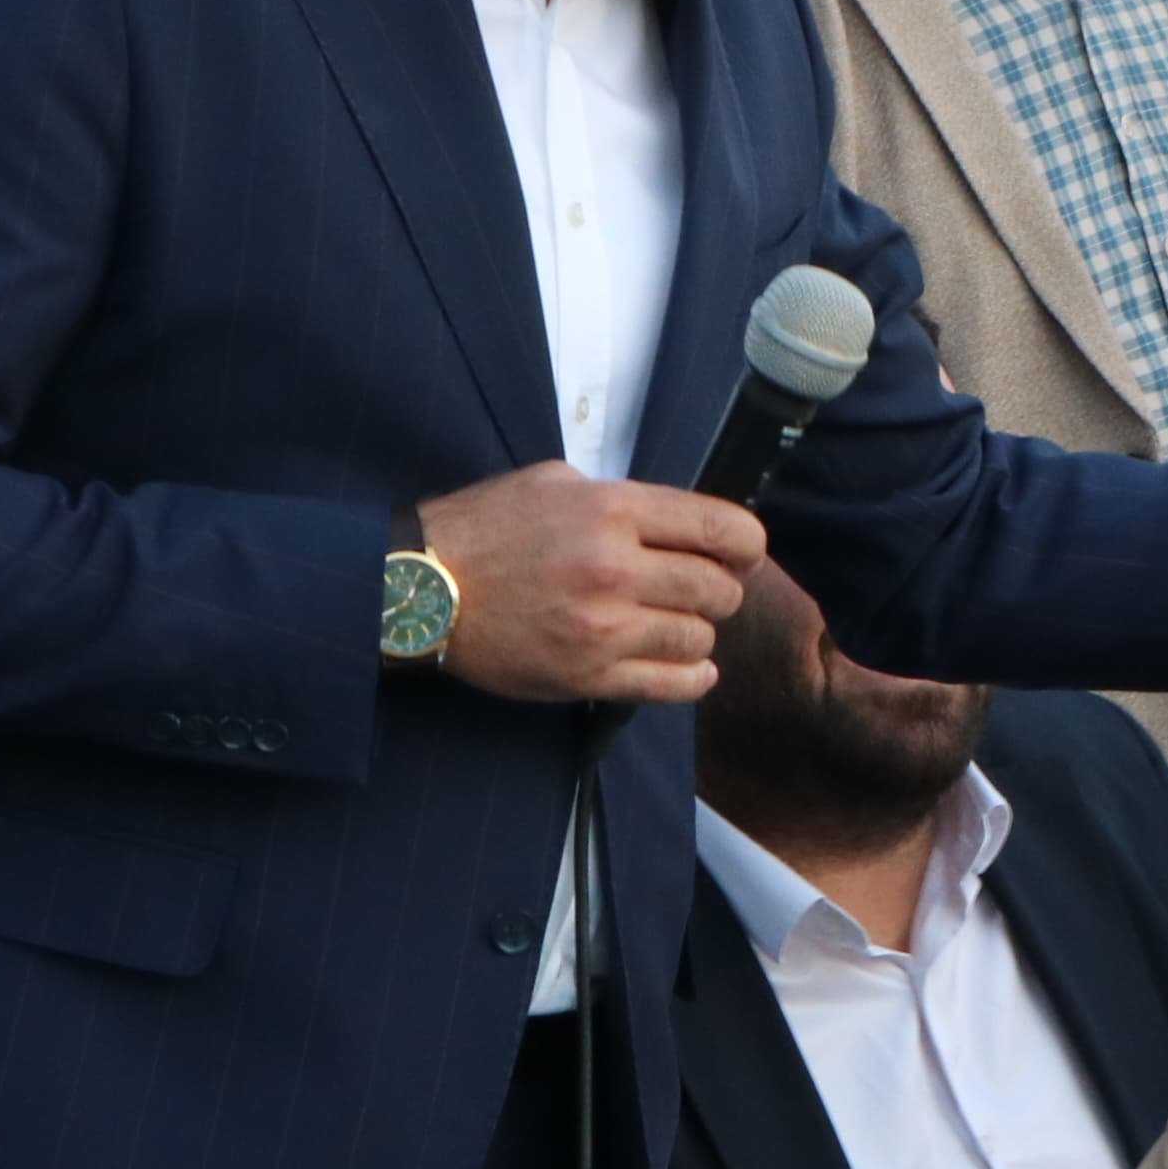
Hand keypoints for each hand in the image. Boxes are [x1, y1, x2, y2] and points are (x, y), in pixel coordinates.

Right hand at [413, 463, 765, 704]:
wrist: (420, 588)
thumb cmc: (483, 530)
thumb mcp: (554, 483)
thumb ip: (620, 497)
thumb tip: (676, 519)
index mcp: (612, 510)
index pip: (721, 528)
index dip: (747, 544)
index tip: (744, 553)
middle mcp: (614, 568)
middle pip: (717, 587)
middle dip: (720, 589)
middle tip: (702, 591)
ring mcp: (602, 628)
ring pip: (698, 638)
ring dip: (696, 632)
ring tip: (675, 624)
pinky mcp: (587, 676)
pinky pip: (671, 685)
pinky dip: (692, 678)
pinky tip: (689, 668)